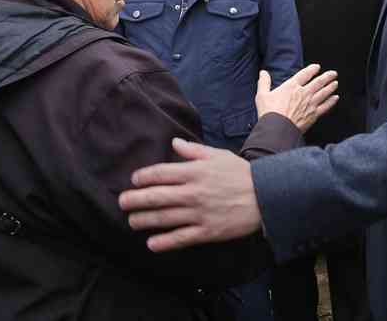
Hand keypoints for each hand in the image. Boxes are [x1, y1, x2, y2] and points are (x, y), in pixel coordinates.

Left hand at [119, 138, 261, 251]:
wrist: (264, 197)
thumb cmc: (240, 174)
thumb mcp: (217, 155)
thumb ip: (193, 151)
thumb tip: (174, 143)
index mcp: (194, 172)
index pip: (161, 173)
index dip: (143, 177)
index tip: (134, 180)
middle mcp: (193, 192)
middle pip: (156, 196)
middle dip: (135, 200)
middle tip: (122, 202)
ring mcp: (199, 213)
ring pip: (164, 218)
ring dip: (144, 220)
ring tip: (132, 221)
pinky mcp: (207, 231)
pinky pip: (180, 238)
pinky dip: (164, 242)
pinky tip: (151, 243)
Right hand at [256, 64, 338, 132]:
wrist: (278, 128)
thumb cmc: (269, 112)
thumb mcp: (262, 95)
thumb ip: (264, 82)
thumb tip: (263, 73)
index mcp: (291, 86)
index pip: (304, 74)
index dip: (312, 69)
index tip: (317, 67)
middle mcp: (303, 93)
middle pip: (318, 82)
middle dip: (327, 76)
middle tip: (333, 73)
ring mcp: (310, 104)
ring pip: (324, 93)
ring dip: (331, 87)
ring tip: (335, 83)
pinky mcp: (314, 114)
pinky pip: (326, 106)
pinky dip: (331, 101)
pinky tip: (335, 98)